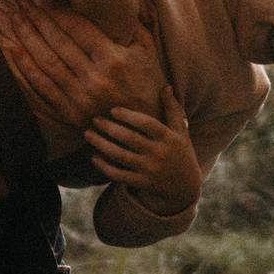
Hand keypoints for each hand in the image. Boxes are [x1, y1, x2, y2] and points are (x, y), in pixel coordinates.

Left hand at [0, 0, 165, 126]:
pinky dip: (26, 69)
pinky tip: (14, 51)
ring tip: (15, 19)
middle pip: (59, 42)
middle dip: (38, 19)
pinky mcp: (70, 112)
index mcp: (113, 60)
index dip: (58, 11)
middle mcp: (95, 78)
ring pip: (47, 62)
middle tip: (21, 1)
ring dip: (28, 38)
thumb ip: (135, 25)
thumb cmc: (148, 87)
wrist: (144, 131)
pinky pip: (43, 88)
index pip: (79, 29)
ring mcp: (80, 97)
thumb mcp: (148, 53)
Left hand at [85, 85, 197, 214]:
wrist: (185, 188)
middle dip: (110, 128)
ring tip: (88, 134)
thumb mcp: (181, 131)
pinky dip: (105, 167)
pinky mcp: (141, 183)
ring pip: (121, 156)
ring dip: (102, 145)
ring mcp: (149, 170)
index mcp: (169, 138)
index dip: (129, 116)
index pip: (147, 124)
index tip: (113, 110)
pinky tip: (94, 157)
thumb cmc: (181, 152)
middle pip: (130, 139)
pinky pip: (119, 175)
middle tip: (94, 119)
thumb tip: (166, 85)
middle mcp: (159, 154)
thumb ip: (172, 109)